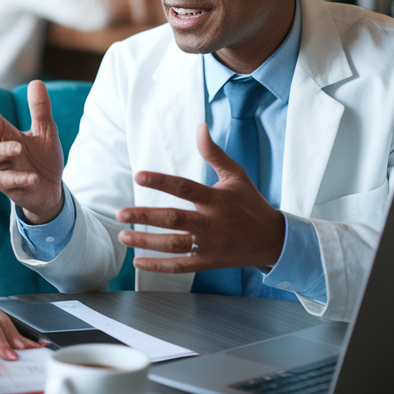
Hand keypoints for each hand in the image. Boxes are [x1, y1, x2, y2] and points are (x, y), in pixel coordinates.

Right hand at [0, 80, 64, 223]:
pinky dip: (20, 179)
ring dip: (5, 151)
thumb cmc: (44, 158)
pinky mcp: (10, 187)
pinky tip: (32, 177)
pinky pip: (9, 182)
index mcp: (9, 136)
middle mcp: (3, 151)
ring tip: (18, 148)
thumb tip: (35, 81)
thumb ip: (40, 109)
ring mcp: (4, 169)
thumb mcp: (46, 131)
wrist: (51, 189)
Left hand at [117, 123, 284, 272]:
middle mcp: (211, 223)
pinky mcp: (207, 262)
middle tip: (121, 214)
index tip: (138, 176)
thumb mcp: (236, 175)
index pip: (184, 187)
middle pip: (174, 219)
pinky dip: (157, 266)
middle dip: (145, 217)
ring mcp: (209, 245)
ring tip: (122, 236)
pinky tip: (137, 262)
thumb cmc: (251, 204)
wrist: (273, 240)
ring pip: (173, 244)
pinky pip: (179, 266)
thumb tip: (200, 127)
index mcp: (216, 200)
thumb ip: (214, 153)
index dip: (160, 181)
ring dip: (146, 242)